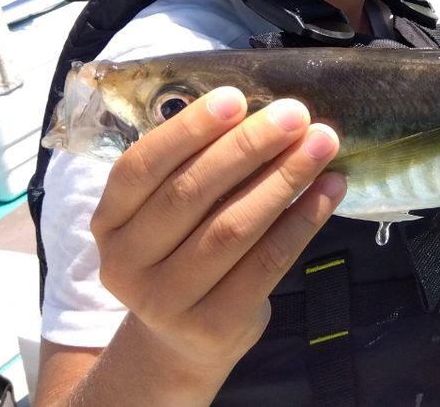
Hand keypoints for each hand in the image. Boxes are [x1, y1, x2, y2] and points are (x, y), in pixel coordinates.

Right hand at [91, 89, 344, 386]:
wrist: (182, 341)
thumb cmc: (182, 250)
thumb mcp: (166, 212)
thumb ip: (194, 167)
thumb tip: (260, 111)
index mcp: (109, 221)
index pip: (140, 167)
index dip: (187, 131)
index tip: (235, 98)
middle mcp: (126, 263)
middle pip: (190, 194)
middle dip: (248, 147)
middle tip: (294, 114)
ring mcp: (166, 301)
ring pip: (232, 228)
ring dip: (284, 179)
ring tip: (321, 144)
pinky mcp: (213, 325)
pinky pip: (267, 263)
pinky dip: (303, 221)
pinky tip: (330, 188)